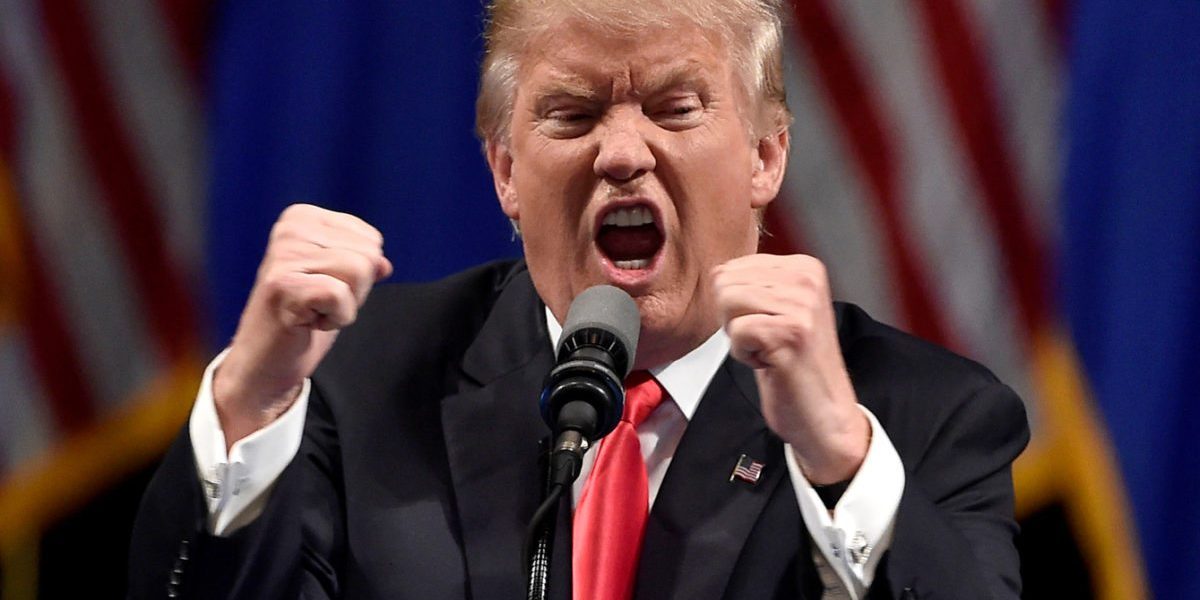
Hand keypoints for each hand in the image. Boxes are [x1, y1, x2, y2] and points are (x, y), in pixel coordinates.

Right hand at [213, 204, 391, 447]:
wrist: (264, 362)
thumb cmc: (301, 320)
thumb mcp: (339, 282)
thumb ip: (363, 264)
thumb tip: (384, 264)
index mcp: (303, 218)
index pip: (371, 241)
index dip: (359, 275)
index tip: (323, 289)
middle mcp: (290, 229)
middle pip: (368, 255)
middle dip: (354, 290)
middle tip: (317, 304)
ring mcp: (283, 255)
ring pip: (359, 272)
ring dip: (344, 305)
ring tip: (312, 311)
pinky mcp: (282, 285)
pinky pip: (340, 296)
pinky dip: (335, 319)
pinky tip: (307, 322)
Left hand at [712, 254, 868, 483]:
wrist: (824, 413)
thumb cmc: (795, 365)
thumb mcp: (780, 310)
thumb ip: (754, 285)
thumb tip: (715, 271)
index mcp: (804, 267)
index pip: (730, 268)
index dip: (735, 306)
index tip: (766, 326)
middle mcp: (806, 279)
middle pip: (724, 284)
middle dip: (733, 319)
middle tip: (766, 341)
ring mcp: (801, 305)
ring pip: (727, 303)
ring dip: (738, 336)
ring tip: (769, 350)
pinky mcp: (791, 332)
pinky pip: (736, 332)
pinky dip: (743, 355)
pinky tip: (770, 363)